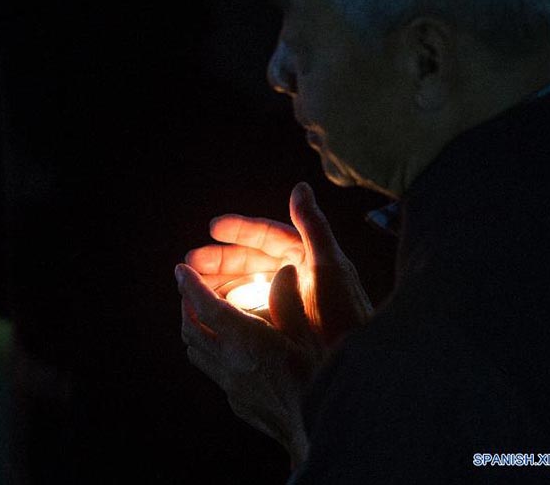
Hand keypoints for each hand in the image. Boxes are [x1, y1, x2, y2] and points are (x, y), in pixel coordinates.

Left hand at [177, 262, 316, 464]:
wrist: (321, 430)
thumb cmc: (320, 379)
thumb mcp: (308, 334)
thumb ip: (290, 301)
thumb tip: (283, 271)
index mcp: (247, 341)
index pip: (206, 307)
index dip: (191, 286)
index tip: (182, 271)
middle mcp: (231, 364)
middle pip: (192, 329)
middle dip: (187, 305)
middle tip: (192, 290)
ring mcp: (231, 387)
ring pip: (196, 352)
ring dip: (194, 329)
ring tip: (204, 316)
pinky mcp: (238, 403)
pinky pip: (213, 372)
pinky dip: (210, 352)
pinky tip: (229, 350)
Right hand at [186, 182, 371, 344]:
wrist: (357, 361)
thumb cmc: (346, 313)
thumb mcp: (329, 266)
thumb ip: (313, 226)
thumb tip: (301, 188)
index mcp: (309, 257)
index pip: (270, 236)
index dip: (241, 230)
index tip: (213, 228)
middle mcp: (298, 276)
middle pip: (253, 260)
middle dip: (222, 259)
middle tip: (192, 262)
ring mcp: (289, 301)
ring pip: (248, 285)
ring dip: (221, 282)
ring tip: (195, 285)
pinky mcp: (283, 324)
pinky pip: (250, 309)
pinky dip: (231, 306)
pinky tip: (212, 308)